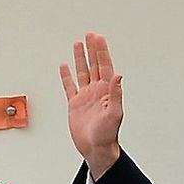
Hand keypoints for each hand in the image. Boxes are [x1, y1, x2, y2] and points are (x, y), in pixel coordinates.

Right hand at [58, 32, 122, 179]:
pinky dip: (67, 76)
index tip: (98, 38)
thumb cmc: (107, 135)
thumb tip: (119, 75)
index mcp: (107, 92)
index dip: (102, 51)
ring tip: (78, 44)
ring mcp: (86, 97)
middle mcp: (97, 91)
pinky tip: (65, 66)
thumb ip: (116, 93)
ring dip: (80, 58)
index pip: (105, 66)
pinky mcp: (75, 104)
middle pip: (94, 65)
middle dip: (92, 49)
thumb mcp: (114, 113)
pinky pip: (70, 86)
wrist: (95, 148)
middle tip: (90, 34)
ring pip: (82, 72)